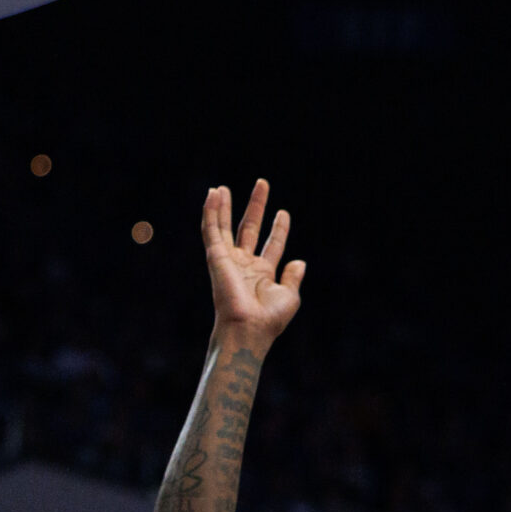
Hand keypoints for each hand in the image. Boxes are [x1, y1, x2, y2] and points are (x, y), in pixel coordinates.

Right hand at [201, 180, 304, 338]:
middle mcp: (244, 265)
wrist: (249, 328)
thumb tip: (300, 262)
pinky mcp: (215, 257)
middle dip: (255, 207)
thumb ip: (293, 278)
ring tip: (223, 187)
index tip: (284, 212)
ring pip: (224, 227)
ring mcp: (229, 260)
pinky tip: (213, 195)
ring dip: (224, 206)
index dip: (278, 229)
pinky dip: (210, 212)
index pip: (271, 244)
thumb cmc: (269, 318)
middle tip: (262, 183)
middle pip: (249, 228)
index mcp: (263, 274)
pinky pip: (211, 230)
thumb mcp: (289, 297)